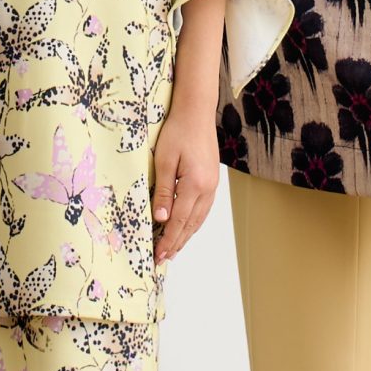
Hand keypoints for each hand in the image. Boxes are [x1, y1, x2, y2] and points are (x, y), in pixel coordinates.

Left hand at [150, 97, 219, 263]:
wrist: (197, 111)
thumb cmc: (177, 131)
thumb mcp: (164, 161)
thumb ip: (163, 192)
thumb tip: (161, 219)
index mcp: (195, 185)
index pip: (178, 221)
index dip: (167, 240)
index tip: (157, 255)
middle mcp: (208, 189)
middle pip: (190, 225)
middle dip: (176, 243)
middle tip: (162, 259)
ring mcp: (213, 185)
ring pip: (199, 219)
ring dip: (185, 236)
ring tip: (173, 249)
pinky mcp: (212, 180)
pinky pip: (203, 209)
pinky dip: (193, 222)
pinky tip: (186, 227)